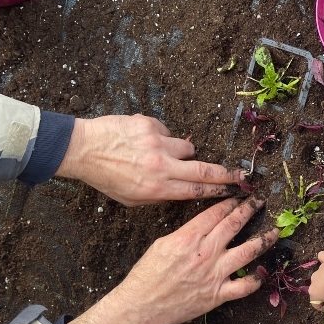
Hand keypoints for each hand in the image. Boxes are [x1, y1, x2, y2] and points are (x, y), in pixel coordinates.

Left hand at [56, 114, 245, 205]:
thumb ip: (159, 196)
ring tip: (162, 154)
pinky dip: (160, 136)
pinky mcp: (149, 125)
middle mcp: (161, 166)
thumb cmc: (105, 177)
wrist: (83, 149)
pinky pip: (167, 131)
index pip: (197, 190)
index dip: (218, 191)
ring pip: (186, 147)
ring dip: (181, 152)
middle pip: (204, 170)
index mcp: (157, 188)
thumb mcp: (132, 199)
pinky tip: (143, 141)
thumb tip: (182, 190)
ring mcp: (156, 143)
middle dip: (226, 173)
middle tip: (240, 173)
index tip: (233, 190)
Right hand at [68, 198, 278, 323]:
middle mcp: (206, 252)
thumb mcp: (162, 244)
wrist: (142, 306)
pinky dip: (256, 280)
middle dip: (250, 209)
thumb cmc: (147, 275)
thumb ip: (186, 234)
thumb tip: (202, 227)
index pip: (216, 213)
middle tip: (260, 201)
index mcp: (189, 237)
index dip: (231, 202)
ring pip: (248, 251)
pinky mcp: (219, 294)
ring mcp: (215, 273)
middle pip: (234, 224)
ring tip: (276, 231)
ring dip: (265, 239)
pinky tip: (262, 273)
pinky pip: (244, 286)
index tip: (239, 196)